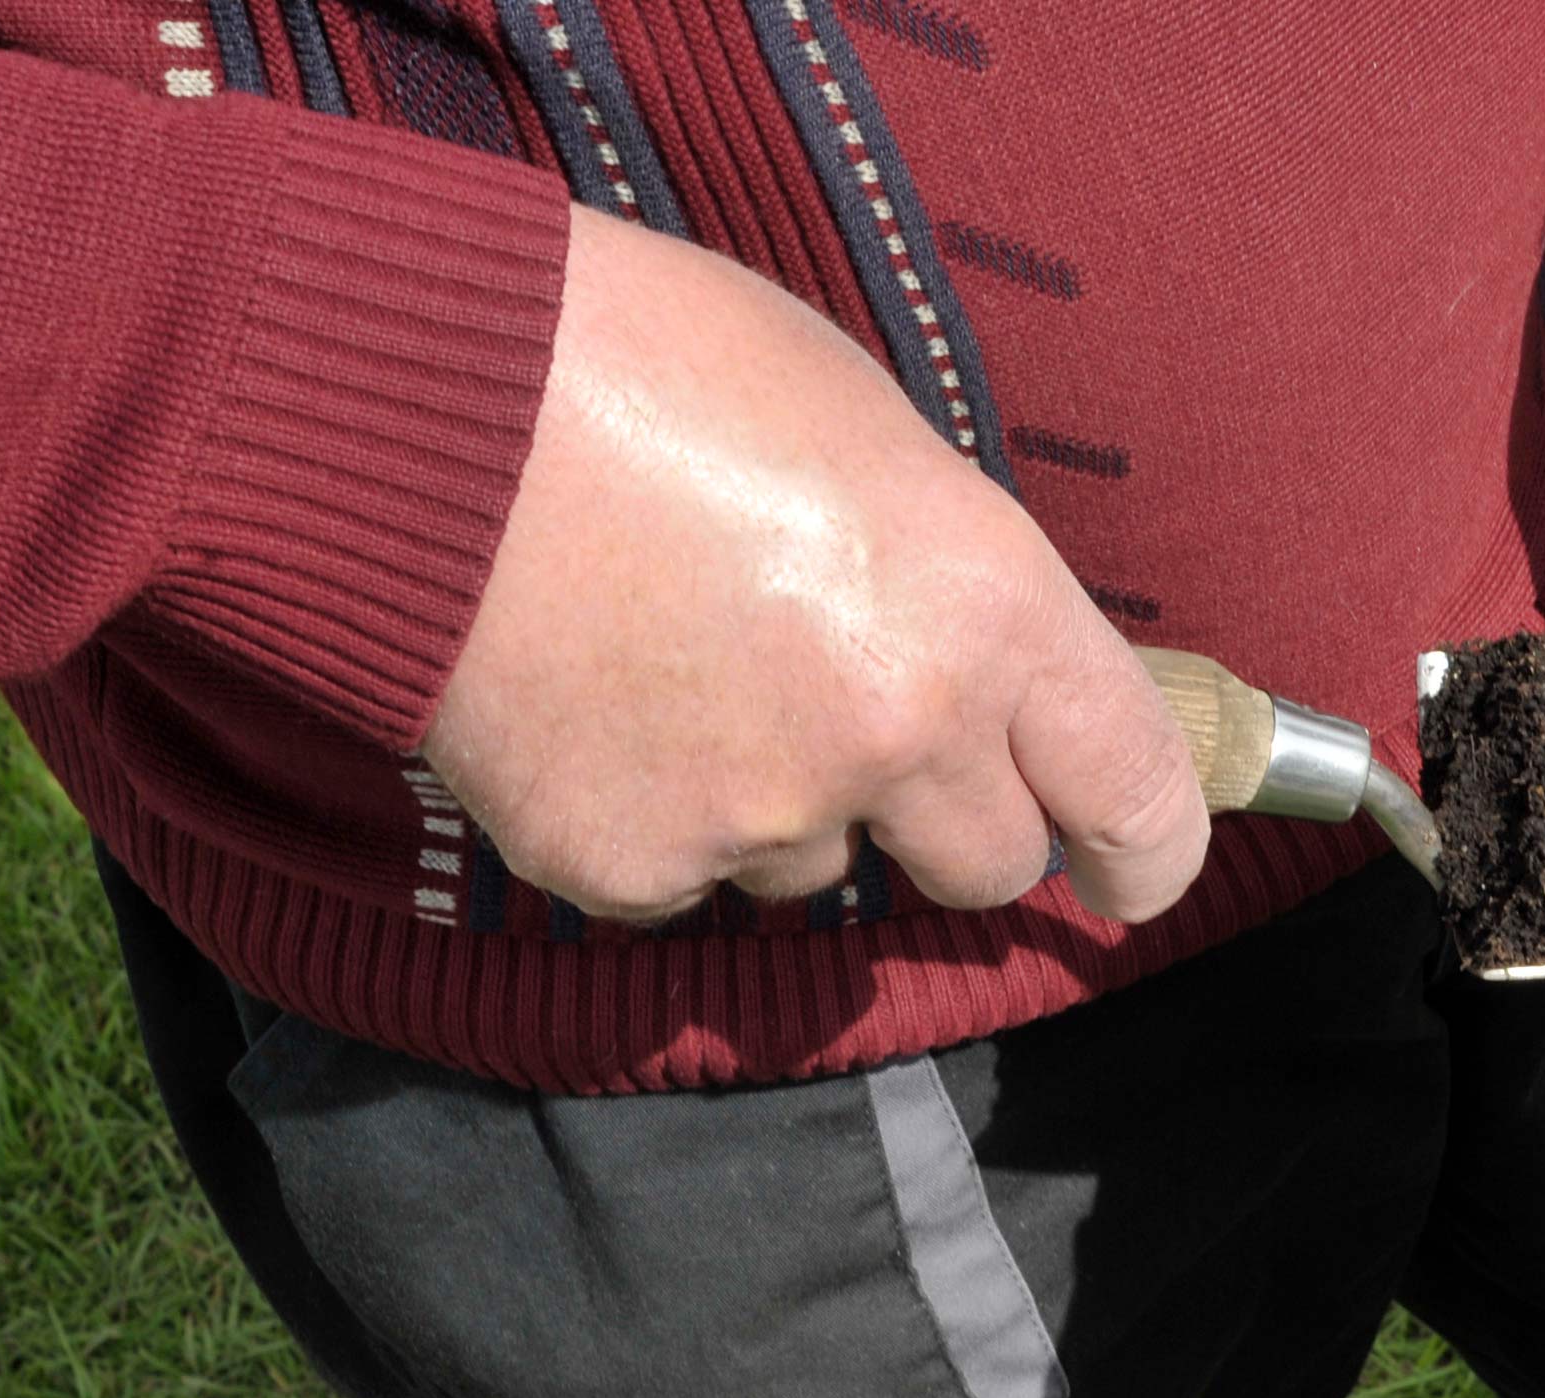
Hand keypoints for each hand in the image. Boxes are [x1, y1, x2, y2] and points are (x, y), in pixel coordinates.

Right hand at [424, 208, 1203, 922]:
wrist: (399, 399)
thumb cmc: (641, 364)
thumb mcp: (866, 433)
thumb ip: (953, 579)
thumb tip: (987, 674)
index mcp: (986, 604)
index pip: (1136, 795)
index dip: (1145, 851)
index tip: (1126, 873)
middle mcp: (897, 730)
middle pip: (987, 864)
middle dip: (944, 815)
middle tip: (857, 723)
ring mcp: (758, 813)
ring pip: (819, 872)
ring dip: (779, 805)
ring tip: (676, 662)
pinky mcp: (624, 865)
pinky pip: (679, 885)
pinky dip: (648, 819)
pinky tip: (588, 704)